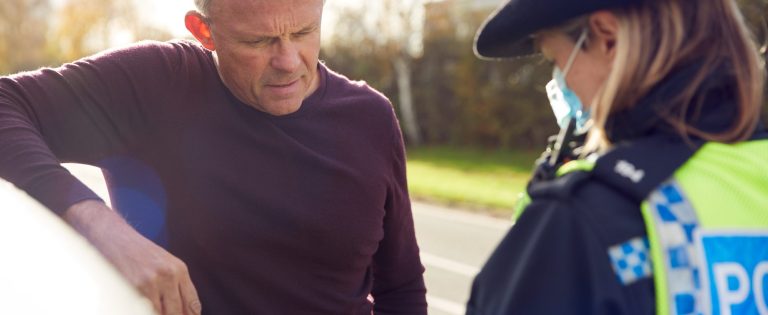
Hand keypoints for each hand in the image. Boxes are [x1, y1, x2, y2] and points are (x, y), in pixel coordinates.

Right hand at [64, 200, 201, 314]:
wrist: (114, 237)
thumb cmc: (139, 253)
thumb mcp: (165, 264)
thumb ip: (176, 285)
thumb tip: (185, 311)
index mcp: (179, 270)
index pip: (192, 304)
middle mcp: (168, 275)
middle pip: (177, 312)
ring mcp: (151, 282)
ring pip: (160, 314)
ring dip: (156, 314)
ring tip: (151, 309)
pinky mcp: (133, 288)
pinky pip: (143, 310)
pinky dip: (143, 311)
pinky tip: (141, 308)